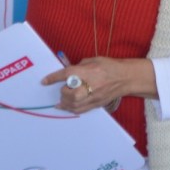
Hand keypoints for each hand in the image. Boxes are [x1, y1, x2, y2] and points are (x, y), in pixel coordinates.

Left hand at [41, 56, 157, 114]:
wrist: (125, 77)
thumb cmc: (110, 66)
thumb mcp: (94, 60)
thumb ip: (80, 66)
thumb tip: (69, 72)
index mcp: (88, 71)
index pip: (67, 75)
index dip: (53, 78)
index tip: (44, 81)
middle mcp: (90, 85)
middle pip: (70, 95)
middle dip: (63, 93)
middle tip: (61, 90)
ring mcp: (94, 96)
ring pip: (74, 105)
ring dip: (65, 104)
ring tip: (60, 102)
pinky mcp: (97, 104)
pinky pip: (81, 110)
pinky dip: (72, 109)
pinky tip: (67, 107)